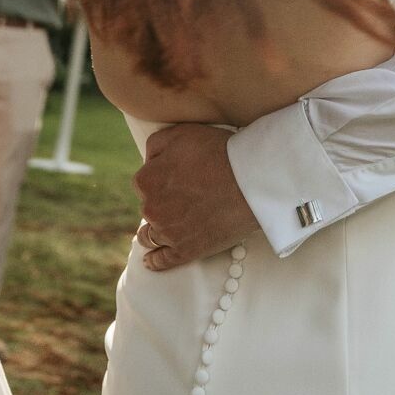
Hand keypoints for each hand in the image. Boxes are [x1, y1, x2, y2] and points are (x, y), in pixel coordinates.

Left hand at [132, 124, 258, 271]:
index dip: (161, 177)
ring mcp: (168, 233)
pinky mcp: (186, 251)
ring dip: (153, 232)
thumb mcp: (180, 132)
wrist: (250, 181)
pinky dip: (155, 261)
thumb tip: (148, 162)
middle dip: (161, 202)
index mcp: (146, 180)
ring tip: (162, 230)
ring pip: (150, 235)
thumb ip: (154, 145)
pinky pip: (162, 261)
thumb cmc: (219, 152)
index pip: (144, 181)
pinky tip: (152, 261)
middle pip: (149, 207)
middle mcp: (151, 209)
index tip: (178, 177)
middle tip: (184, 197)